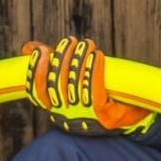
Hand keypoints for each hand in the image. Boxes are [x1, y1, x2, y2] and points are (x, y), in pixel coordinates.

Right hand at [23, 36, 153, 135]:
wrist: (133, 116)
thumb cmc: (100, 95)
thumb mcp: (73, 81)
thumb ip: (52, 65)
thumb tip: (27, 48)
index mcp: (57, 110)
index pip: (36, 92)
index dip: (34, 70)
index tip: (39, 50)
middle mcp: (68, 117)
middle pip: (56, 85)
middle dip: (61, 58)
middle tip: (70, 41)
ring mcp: (86, 119)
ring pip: (76, 85)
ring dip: (79, 60)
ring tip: (86, 44)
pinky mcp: (105, 117)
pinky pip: (95, 91)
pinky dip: (94, 70)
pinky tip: (96, 55)